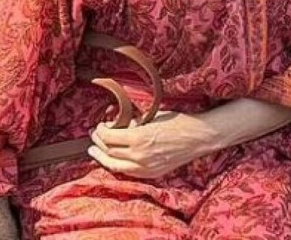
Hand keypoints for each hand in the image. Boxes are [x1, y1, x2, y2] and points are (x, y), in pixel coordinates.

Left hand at [88, 110, 220, 178]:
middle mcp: (139, 156)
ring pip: (115, 166)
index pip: (110, 137)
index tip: (100, 126)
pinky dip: (117, 165)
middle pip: (109, 152)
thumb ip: (136, 122)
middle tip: (94, 136)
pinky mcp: (151, 174)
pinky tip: (113, 160)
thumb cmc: (178, 122)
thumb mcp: (154, 116)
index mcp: (139, 138)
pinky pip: (128, 172)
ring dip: (102, 157)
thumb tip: (121, 124)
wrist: (197, 137)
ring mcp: (145, 167)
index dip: (101, 132)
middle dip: (98, 143)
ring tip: (95, 151)